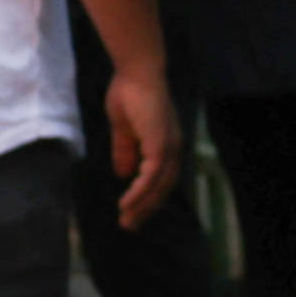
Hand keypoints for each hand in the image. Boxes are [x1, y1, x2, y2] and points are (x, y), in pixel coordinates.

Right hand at [101, 65, 182, 229]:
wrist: (136, 71)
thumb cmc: (129, 92)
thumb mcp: (124, 129)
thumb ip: (125, 151)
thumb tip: (123, 174)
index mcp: (165, 144)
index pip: (161, 178)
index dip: (148, 196)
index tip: (133, 212)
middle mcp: (172, 148)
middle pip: (163, 188)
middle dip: (146, 208)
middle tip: (130, 226)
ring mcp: (168, 146)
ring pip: (158, 186)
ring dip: (142, 206)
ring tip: (126, 221)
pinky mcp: (160, 144)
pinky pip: (151, 176)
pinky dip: (139, 192)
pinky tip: (127, 204)